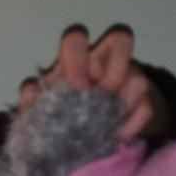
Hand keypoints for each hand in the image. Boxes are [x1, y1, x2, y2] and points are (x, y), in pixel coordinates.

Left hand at [18, 25, 155, 139]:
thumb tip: (30, 94)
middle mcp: (103, 63)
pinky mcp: (140, 103)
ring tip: (109, 123)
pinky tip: (118, 136)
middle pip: (120, 38)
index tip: (77, 86)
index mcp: (74, 59)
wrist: (80, 137)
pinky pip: (146, 108)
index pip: (77, 39)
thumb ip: (34, 100)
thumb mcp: (42, 106)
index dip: (79, 58)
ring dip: (125, 101)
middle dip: (115, 67)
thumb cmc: (57, 113)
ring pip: (138, 77)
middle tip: (104, 92)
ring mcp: (125, 81)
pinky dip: (132, 125)